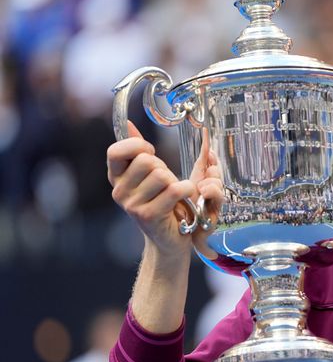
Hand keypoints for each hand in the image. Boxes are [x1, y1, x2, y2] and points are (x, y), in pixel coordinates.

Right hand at [107, 121, 222, 257]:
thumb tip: (128, 124)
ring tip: (173, 193)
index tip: (150, 153)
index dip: (137, 146)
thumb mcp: (149, 172)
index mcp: (116, 177)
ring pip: (162, 175)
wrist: (170, 237)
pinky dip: (187, 190)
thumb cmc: (163, 200)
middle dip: (164, 167)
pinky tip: (184, 198)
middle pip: (146, 161)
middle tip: (166, 182)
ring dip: (175, 181)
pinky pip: (175, 190)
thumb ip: (137, 149)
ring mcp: (132, 205)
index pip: (115, 151)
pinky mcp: (148, 215)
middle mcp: (119, 191)